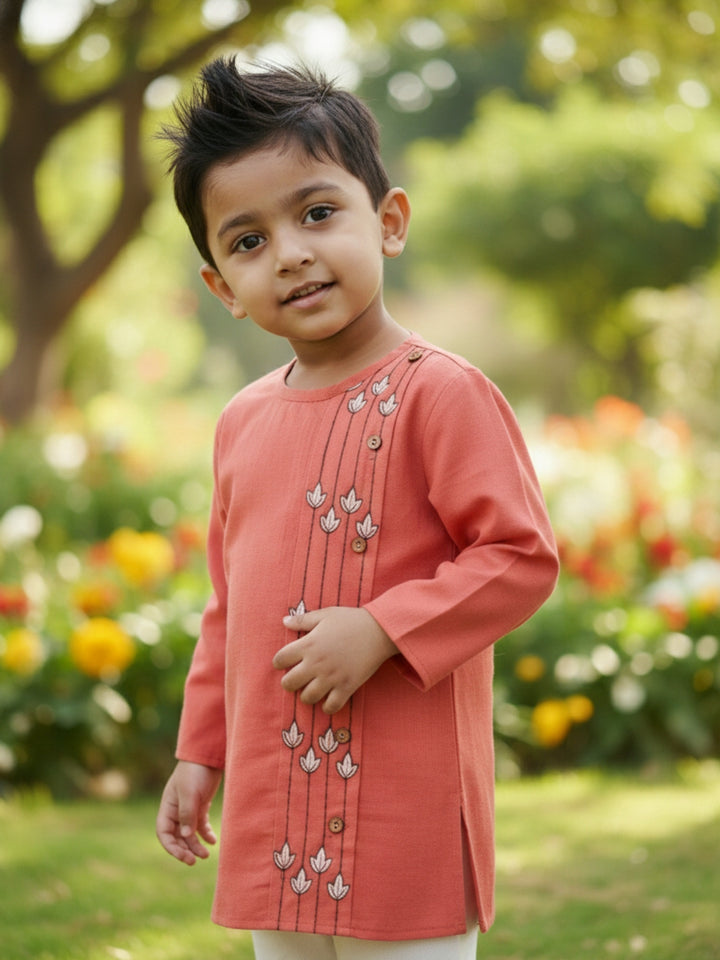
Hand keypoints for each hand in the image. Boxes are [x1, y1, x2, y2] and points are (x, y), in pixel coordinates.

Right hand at [156, 760, 221, 864]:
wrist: (209, 755)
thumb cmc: (195, 771)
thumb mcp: (189, 793)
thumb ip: (187, 814)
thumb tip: (185, 836)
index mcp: (168, 807)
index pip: (164, 833)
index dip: (171, 847)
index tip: (184, 857)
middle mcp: (176, 810)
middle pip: (177, 836)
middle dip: (185, 849)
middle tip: (195, 860)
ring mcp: (189, 808)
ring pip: (189, 833)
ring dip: (196, 845)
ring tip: (206, 854)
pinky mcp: (201, 805)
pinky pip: (200, 825)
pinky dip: (205, 834)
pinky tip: (213, 841)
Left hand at [273, 606, 397, 713]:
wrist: (379, 630)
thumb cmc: (350, 620)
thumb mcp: (325, 614)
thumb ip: (302, 620)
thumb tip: (283, 622)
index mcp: (308, 644)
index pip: (280, 659)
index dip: (278, 662)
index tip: (283, 663)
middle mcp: (316, 663)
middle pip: (289, 683)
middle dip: (288, 682)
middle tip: (296, 679)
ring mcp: (331, 677)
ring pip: (307, 698)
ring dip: (306, 695)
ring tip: (312, 689)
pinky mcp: (347, 687)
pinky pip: (331, 706)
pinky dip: (327, 706)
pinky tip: (328, 699)